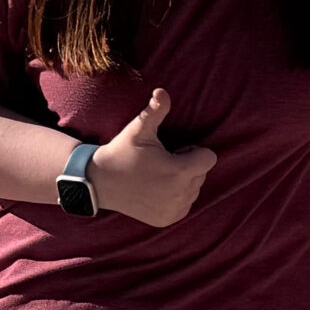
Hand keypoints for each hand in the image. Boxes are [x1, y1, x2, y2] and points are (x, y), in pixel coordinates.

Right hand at [87, 89, 214, 225]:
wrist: (100, 182)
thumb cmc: (122, 151)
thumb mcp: (138, 129)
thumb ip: (155, 110)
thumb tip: (162, 91)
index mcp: (179, 172)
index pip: (209, 158)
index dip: (193, 152)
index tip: (173, 152)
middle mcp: (181, 194)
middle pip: (202, 174)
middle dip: (188, 166)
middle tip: (162, 163)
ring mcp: (174, 210)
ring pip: (194, 189)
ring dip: (183, 181)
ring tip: (158, 176)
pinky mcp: (168, 219)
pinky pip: (185, 204)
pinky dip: (176, 196)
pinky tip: (156, 190)